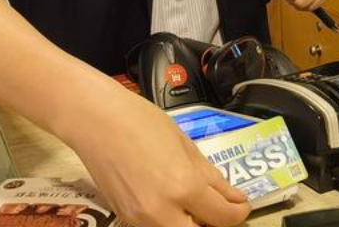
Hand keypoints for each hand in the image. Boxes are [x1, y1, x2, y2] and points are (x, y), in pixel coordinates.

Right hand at [63, 81, 250, 226]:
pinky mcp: (125, 220)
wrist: (96, 122)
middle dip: (215, 225)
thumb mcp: (186, 146)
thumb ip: (211, 177)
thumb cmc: (142, 122)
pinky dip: (170, 223)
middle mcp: (162, 212)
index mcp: (184, 187)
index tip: (241, 205)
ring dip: (191, 226)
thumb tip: (233, 197)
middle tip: (220, 211)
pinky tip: (174, 206)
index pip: (222, 217)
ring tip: (196, 208)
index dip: (238, 212)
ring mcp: (140, 220)